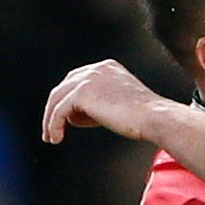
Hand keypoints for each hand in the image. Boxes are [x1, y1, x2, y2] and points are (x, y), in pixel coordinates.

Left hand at [42, 59, 165, 144]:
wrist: (154, 117)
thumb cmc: (145, 117)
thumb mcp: (120, 102)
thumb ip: (100, 102)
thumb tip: (77, 116)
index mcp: (107, 67)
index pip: (78, 80)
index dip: (70, 100)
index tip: (67, 119)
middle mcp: (96, 69)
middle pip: (64, 87)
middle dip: (55, 108)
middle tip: (52, 128)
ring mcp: (88, 78)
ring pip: (57, 98)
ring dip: (51, 119)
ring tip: (51, 137)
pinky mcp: (82, 93)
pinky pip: (59, 110)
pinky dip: (53, 124)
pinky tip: (56, 137)